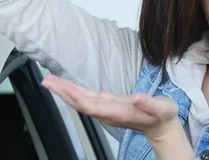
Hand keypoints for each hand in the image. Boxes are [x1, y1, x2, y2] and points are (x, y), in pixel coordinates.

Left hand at [41, 75, 179, 140]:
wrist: (161, 127)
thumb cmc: (162, 116)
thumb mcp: (161, 109)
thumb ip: (150, 104)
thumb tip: (138, 97)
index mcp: (119, 113)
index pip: (93, 106)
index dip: (77, 97)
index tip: (64, 87)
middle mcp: (108, 113)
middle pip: (81, 103)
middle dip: (63, 93)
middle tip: (46, 81)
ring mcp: (106, 109)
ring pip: (81, 101)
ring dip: (65, 92)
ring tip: (50, 81)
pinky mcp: (107, 105)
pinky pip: (86, 99)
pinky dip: (74, 91)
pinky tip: (66, 86)